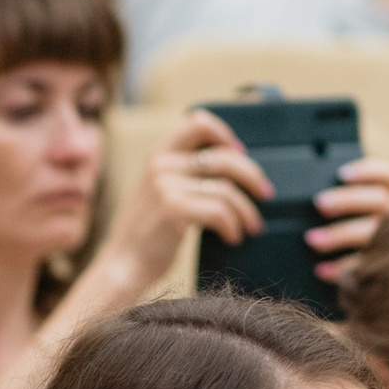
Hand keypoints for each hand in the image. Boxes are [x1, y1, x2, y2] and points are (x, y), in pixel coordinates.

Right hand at [97, 107, 271, 287]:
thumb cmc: (149, 233)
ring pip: (226, 190)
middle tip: (265, 194)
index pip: (198, 123)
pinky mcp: (172, 209)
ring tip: (251, 227)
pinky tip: (233, 237)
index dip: (225, 134)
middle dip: (252, 176)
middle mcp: (161, 164)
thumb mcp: (160, 192)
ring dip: (246, 211)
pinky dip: (233, 226)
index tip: (241, 152)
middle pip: (224, 157)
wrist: (123, 266)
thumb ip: (185, 174)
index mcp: (159, 155)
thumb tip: (236, 165)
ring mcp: (165, 185)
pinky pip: (219, 211)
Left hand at [309, 156, 388, 280]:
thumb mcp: (337, 211)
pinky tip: (320, 269)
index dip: (369, 171)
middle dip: (348, 200)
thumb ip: (330, 200)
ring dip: (340, 234)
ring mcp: (387, 242)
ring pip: (372, 232)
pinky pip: (362, 267)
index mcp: (383, 197)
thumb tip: (305, 196)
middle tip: (319, 203)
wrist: (353, 277)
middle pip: (379, 200)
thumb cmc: (336, 230)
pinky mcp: (377, 268)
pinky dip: (340, 268)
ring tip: (312, 239)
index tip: (342, 174)